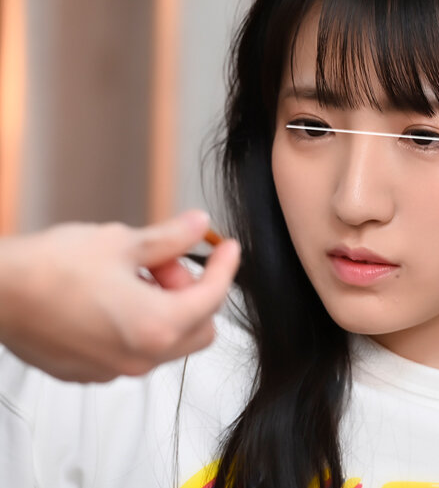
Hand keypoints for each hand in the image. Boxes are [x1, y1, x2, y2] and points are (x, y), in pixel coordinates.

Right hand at [0, 210, 240, 382]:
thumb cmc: (50, 269)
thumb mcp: (122, 242)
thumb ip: (170, 238)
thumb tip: (198, 226)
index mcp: (157, 326)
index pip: (214, 297)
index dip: (225, 267)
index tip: (227, 248)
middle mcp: (140, 358)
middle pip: (199, 328)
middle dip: (194, 293)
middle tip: (167, 264)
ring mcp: (114, 370)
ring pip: (167, 342)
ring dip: (167, 308)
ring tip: (136, 275)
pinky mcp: (90, 372)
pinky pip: (133, 351)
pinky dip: (139, 325)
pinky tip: (115, 297)